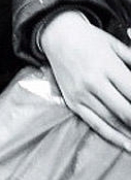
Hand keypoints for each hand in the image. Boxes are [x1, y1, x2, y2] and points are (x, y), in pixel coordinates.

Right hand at [42, 10, 130, 149]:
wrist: (57, 34)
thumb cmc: (90, 39)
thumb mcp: (115, 44)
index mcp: (106, 65)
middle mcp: (92, 81)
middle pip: (125, 112)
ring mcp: (80, 93)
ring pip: (112, 121)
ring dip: (130, 132)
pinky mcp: (72, 101)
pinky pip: (95, 124)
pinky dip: (114, 137)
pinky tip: (128, 145)